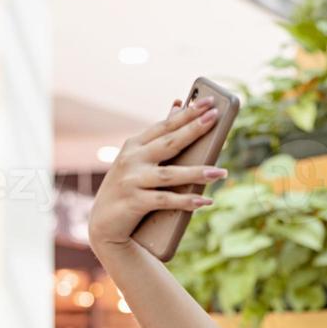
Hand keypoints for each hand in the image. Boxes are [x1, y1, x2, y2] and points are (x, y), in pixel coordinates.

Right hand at [86, 97, 227, 249]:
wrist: (104, 225)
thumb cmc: (128, 188)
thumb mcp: (137, 161)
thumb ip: (159, 137)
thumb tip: (179, 105)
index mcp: (134, 146)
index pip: (165, 126)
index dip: (187, 113)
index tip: (208, 102)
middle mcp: (131, 160)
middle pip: (168, 143)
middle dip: (193, 128)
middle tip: (215, 117)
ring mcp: (131, 181)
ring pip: (170, 174)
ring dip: (197, 173)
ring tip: (221, 172)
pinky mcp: (134, 203)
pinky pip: (165, 200)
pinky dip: (186, 201)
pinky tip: (204, 201)